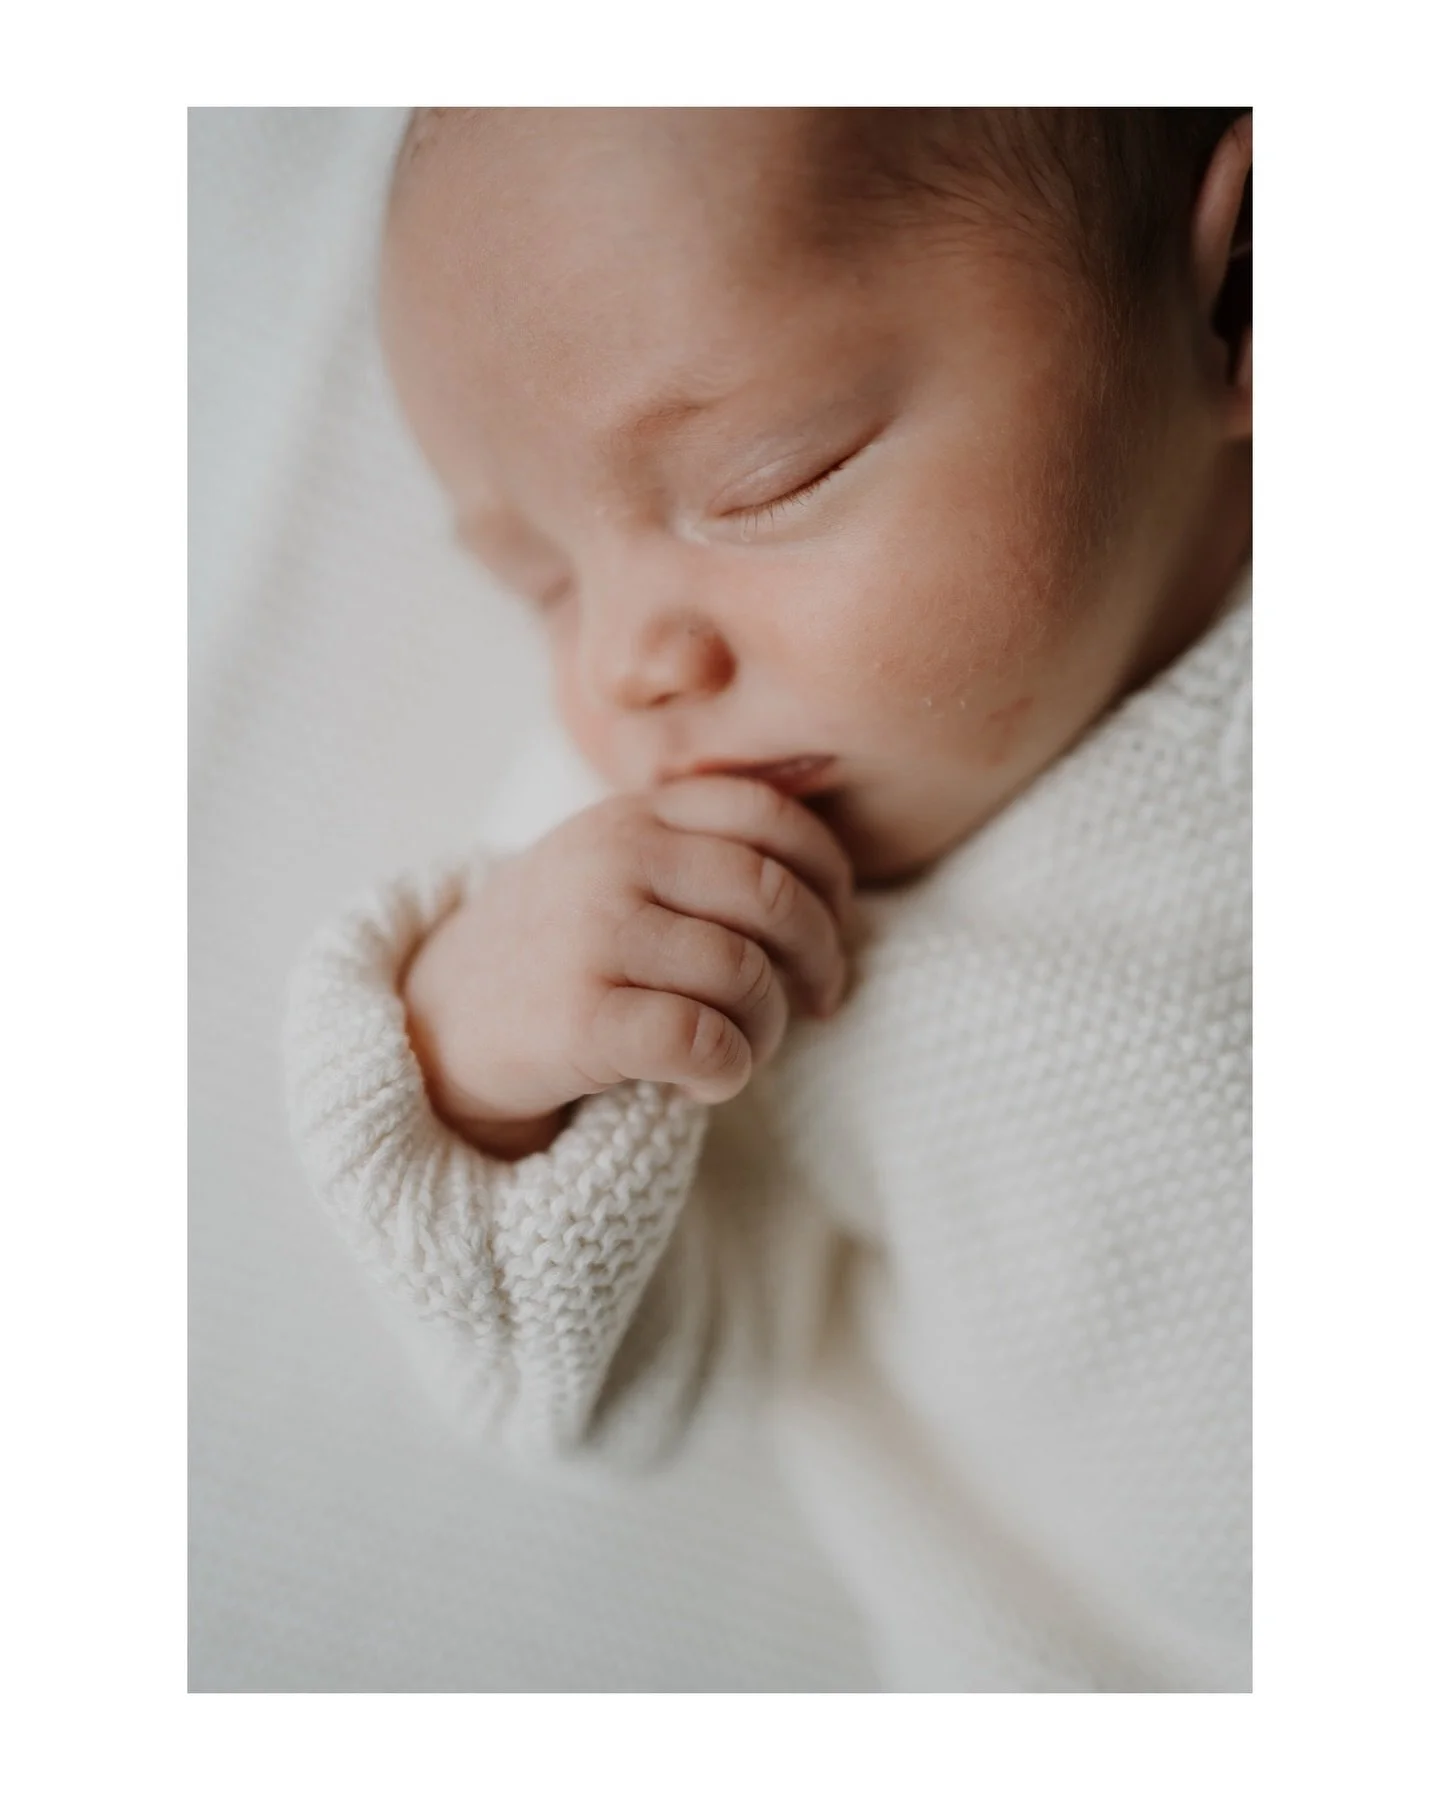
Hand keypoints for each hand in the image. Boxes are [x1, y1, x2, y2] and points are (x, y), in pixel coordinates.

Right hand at [402, 776, 854, 1157]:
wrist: (431, 1028)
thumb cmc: (554, 953)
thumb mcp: (609, 869)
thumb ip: (697, 853)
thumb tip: (831, 892)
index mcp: (633, 816)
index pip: (773, 817)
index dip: (829, 879)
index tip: (835, 929)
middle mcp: (614, 860)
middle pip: (774, 898)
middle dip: (819, 960)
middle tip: (818, 1003)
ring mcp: (594, 935)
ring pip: (747, 976)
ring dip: (768, 1030)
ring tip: (741, 1050)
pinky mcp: (581, 1020)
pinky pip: (706, 1042)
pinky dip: (727, 1073)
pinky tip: (702, 1083)